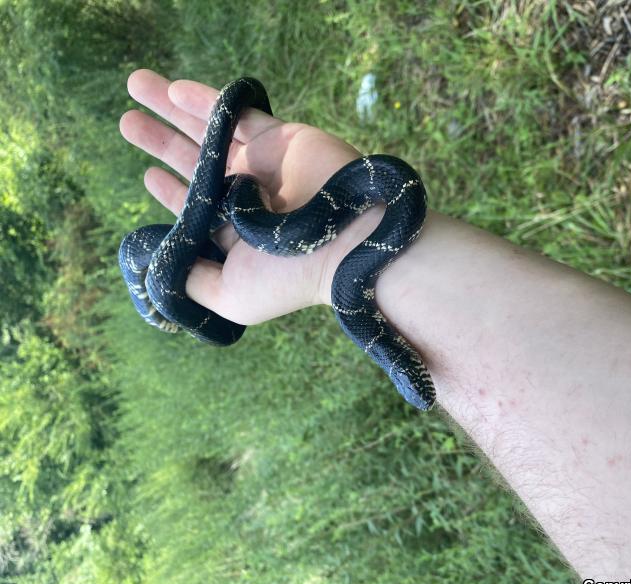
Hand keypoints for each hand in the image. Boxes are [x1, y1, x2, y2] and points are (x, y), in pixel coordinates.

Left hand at [119, 69, 381, 324]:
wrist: (347, 244)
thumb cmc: (289, 278)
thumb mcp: (229, 298)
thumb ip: (191, 282)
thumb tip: (159, 267)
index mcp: (235, 233)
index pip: (196, 208)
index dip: (171, 191)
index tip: (149, 175)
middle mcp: (246, 196)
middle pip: (193, 162)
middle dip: (161, 141)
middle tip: (127, 122)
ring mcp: (262, 165)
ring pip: (209, 130)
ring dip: (171, 108)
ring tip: (135, 83)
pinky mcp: (277, 138)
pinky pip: (236, 114)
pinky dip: (204, 100)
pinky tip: (172, 89)